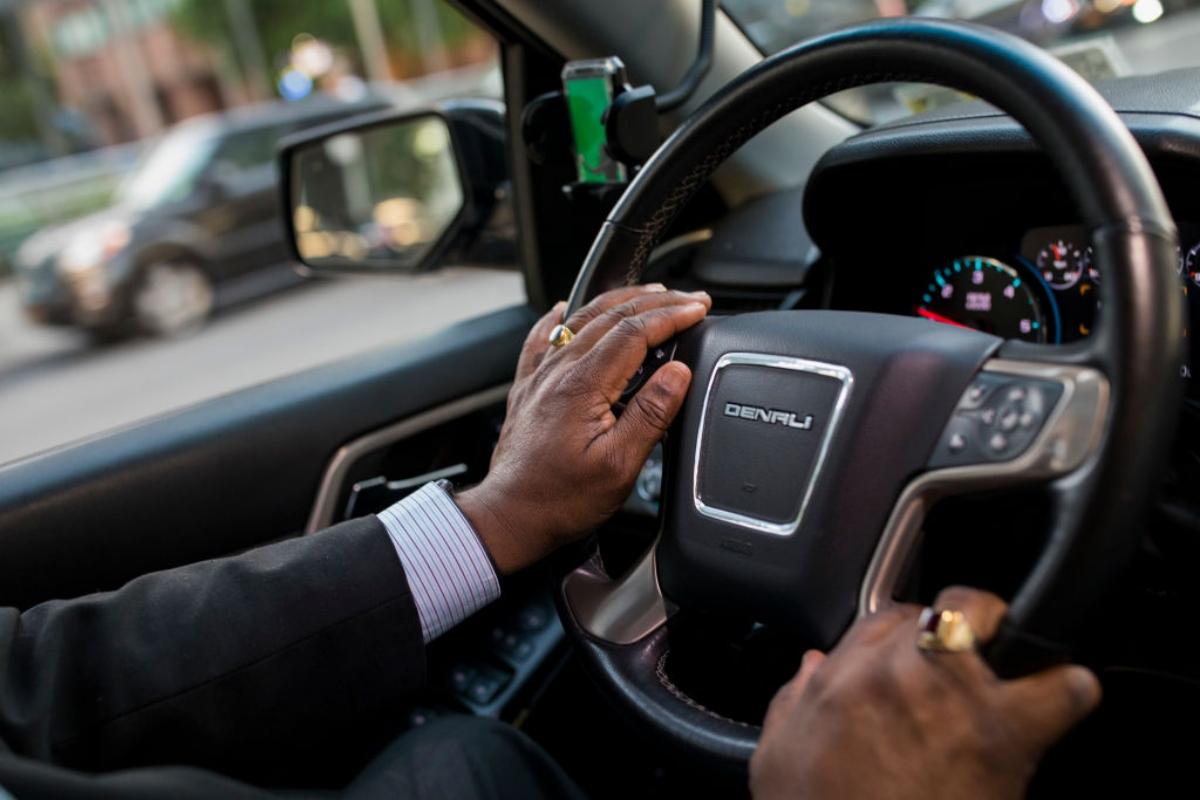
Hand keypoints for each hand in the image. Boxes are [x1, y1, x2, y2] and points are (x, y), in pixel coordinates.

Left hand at [456, 285, 711, 573]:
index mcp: (583, 385)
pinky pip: (543, 339)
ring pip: (582, 319)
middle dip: (657, 302)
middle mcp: (559, 371)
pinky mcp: (527, 388)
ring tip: (651, 295)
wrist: (509, 516)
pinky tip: (565, 309)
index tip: (699, 308)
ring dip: (620, 302)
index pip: (635, 332)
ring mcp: (540, 376)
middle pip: (612, 316)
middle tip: (689, 298)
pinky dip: (561, 318)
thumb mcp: (619, 466)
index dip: (672, 316)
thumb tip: (677, 374)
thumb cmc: (560, 499)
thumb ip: (651, 415)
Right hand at [750, 587, 1101, 799]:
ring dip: (1003, 639)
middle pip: (931, 611)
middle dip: (954, 626)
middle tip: (969, 657)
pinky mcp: (1001, 734)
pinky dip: (1067, 691)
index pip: (881, 618)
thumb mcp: (778, 761)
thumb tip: (811, 667)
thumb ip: (791, 705)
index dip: (905, 635)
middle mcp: (891, 675)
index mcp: (840, 681)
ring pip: (982, 620)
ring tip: (1018, 667)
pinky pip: (1057, 689)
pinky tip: (1064, 699)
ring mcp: (948, 696)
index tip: (916, 657)